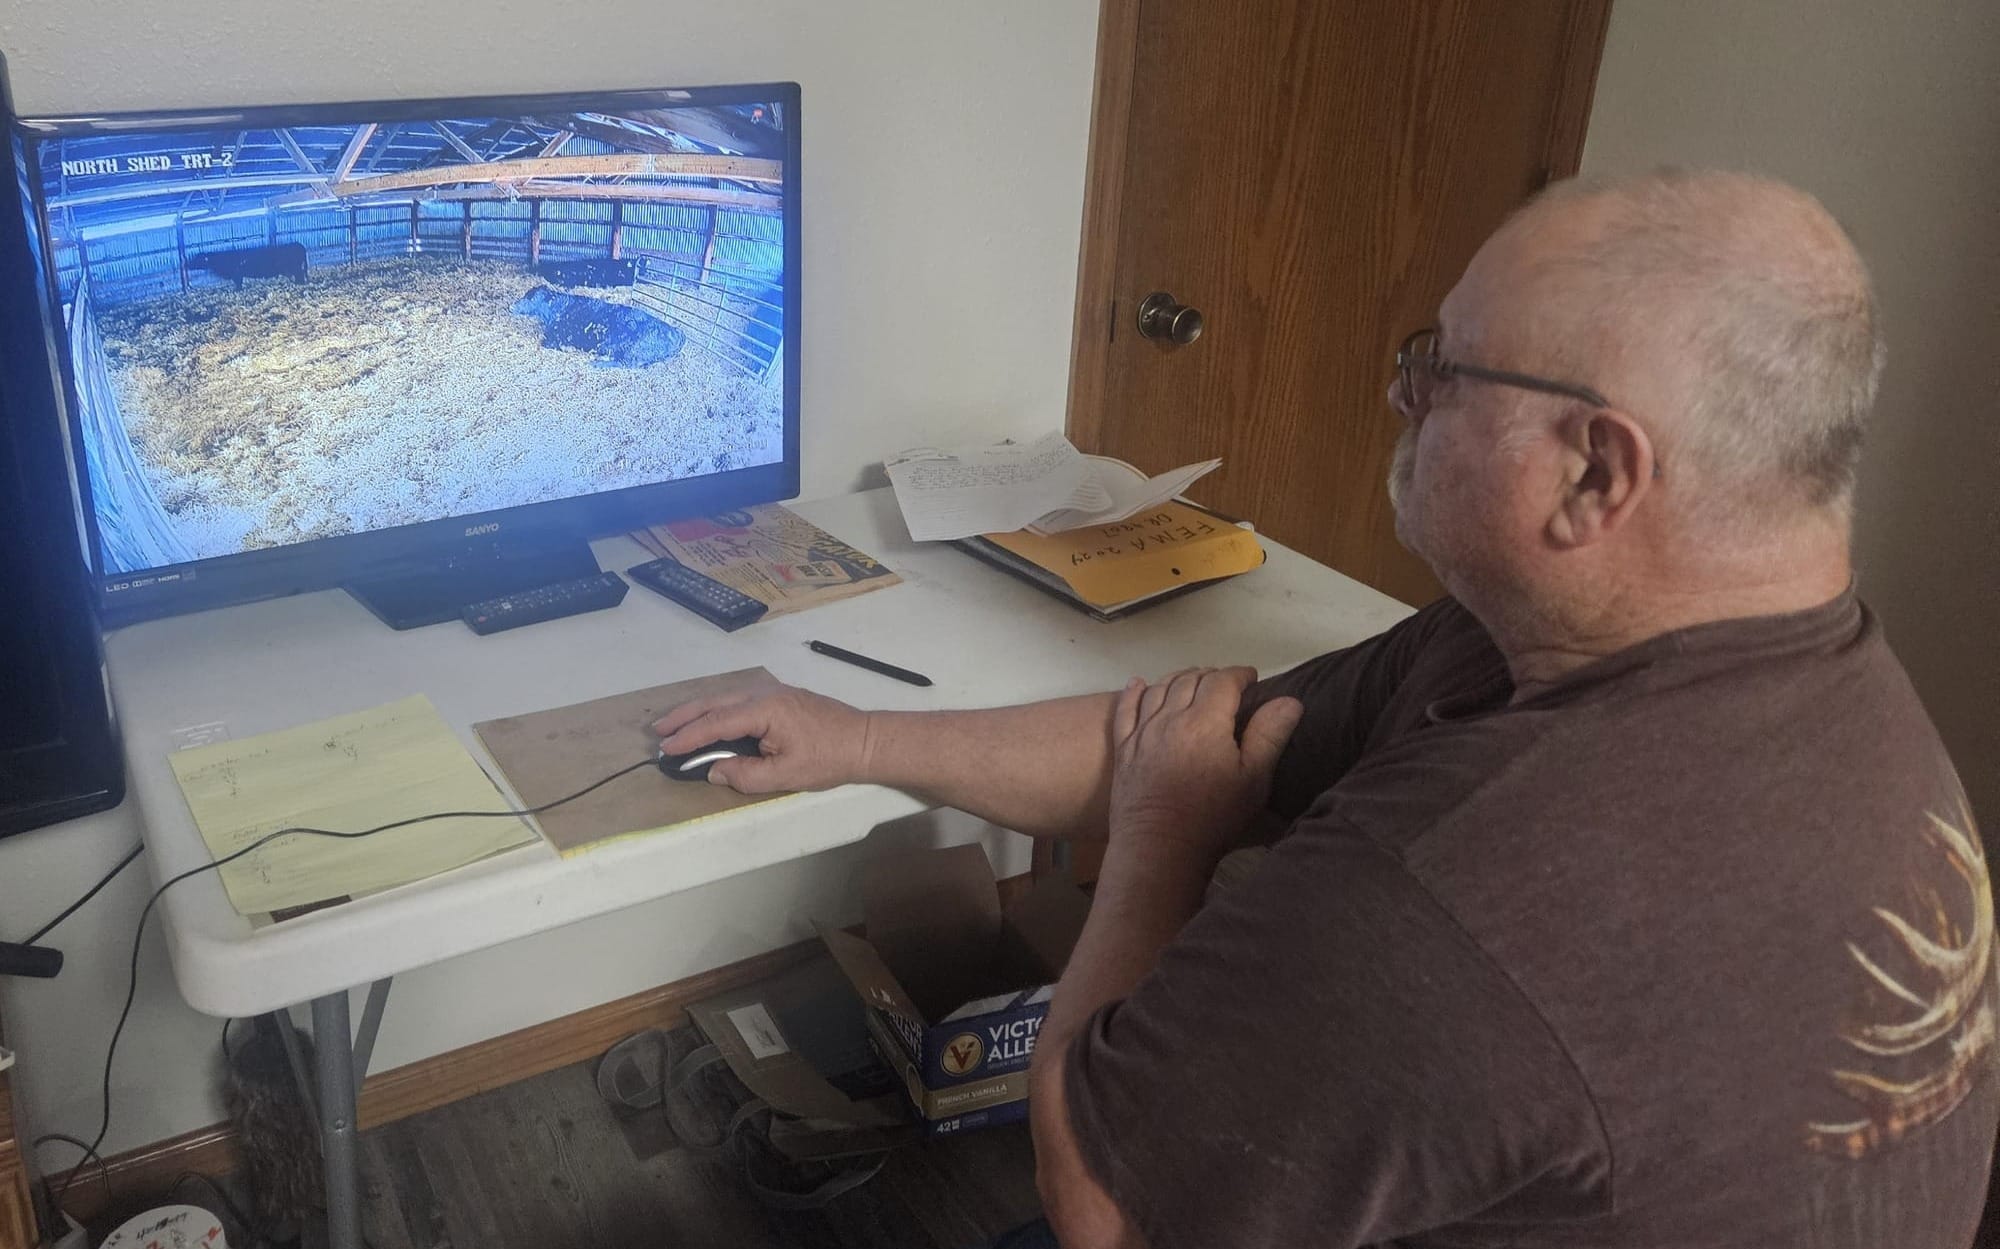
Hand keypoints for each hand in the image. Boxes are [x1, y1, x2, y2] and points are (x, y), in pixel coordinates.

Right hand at [651, 684, 871, 792]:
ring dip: (699, 711)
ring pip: (725, 698)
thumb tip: (714, 770)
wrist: (865, 740)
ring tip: (674, 724)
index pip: (716, 722)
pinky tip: (709, 718)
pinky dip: (718, 709)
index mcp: (764, 709)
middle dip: (685, 717)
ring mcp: (773, 692)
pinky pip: (739, 700)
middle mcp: (764, 693)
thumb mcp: (785, 775)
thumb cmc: (829, 758)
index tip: (667, 749)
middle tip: (658, 730)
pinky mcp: (780, 697)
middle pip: (715, 702)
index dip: (689, 737)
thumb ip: (745, 775)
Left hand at [1107, 667, 1301, 866]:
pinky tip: (1138, 684)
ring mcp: (1142, 733)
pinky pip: (1125, 709)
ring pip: (1158, 689)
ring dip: (1178, 678)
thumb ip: (1270, 735)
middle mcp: (1170, 718)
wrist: (1159, 848)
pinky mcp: (1124, 750)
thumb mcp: (1253, 779)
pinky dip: (1134, 692)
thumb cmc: (1213, 816)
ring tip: (1191, 680)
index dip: (1239, 675)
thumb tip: (1290, 700)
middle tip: (1225, 683)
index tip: (1251, 679)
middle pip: (1190, 680)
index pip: (1223, 681)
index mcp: (1205, 722)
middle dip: (1211, 675)